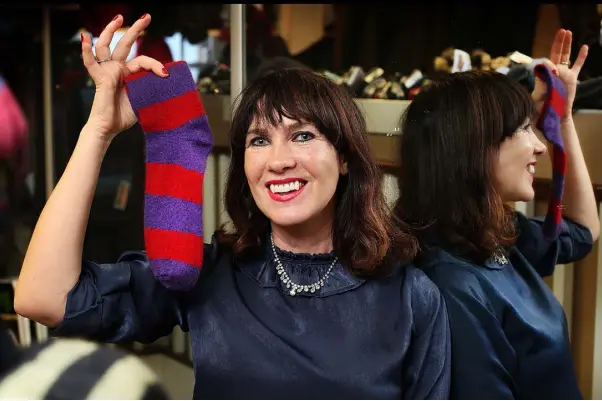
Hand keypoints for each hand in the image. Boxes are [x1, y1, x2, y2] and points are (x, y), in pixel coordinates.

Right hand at [82, 14, 167, 140]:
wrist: (109, 128)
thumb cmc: (125, 116)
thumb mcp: (144, 99)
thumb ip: (151, 87)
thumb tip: (165, 79)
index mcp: (129, 73)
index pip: (143, 60)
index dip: (155, 65)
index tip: (165, 73)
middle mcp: (117, 68)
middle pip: (125, 44)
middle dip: (136, 29)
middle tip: (147, 16)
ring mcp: (107, 71)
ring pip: (106, 46)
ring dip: (111, 31)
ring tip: (119, 18)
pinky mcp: (99, 77)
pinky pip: (90, 62)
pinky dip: (86, 50)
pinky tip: (84, 37)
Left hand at [532, 29, 587, 118]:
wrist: (554, 116)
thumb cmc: (542, 108)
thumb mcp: (538, 95)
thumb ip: (540, 82)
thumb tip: (545, 68)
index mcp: (544, 75)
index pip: (546, 63)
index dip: (548, 64)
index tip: (550, 68)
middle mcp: (554, 72)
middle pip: (556, 53)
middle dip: (558, 42)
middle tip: (561, 31)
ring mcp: (564, 74)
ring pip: (566, 56)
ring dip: (567, 44)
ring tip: (567, 32)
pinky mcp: (572, 78)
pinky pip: (578, 65)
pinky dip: (581, 57)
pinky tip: (585, 47)